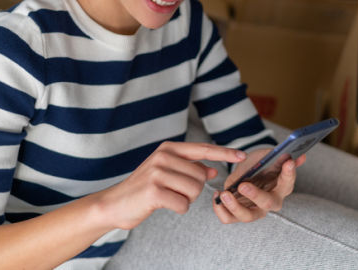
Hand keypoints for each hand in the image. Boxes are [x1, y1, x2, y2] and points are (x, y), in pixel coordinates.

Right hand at [98, 141, 245, 229]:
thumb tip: (212, 168)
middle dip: (193, 189)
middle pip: (201, 175)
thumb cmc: (144, 188)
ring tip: (167, 197)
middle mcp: (163, 156)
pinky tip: (163, 205)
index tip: (243, 155)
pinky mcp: (154, 191)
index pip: (203, 149)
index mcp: (168, 148)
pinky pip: (183, 204)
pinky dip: (178, 208)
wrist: (115, 203)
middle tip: (173, 191)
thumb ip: (190, 168)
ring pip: (194, 190)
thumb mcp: (167, 172)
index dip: (225, 153)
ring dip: (185, 199)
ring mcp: (158, 172)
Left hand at [212, 148, 305, 222]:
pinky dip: (221, 210)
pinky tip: (217, 195)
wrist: (248, 171)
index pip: (288, 181)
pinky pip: (229, 219)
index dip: (289, 173)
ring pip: (248, 216)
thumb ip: (279, 157)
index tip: (288, 162)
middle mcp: (271, 201)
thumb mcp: (268, 156)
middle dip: (255, 195)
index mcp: (282, 186)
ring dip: (235, 207)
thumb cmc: (261, 164)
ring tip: (224, 194)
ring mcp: (255, 210)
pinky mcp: (239, 214)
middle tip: (243, 185)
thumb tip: (300, 157)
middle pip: (268, 204)